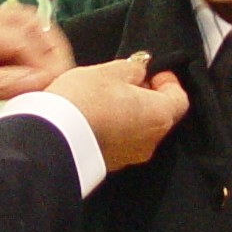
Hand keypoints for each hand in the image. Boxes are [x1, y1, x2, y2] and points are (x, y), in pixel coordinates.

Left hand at [0, 7, 72, 122]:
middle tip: (58, 80)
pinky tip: (18, 73)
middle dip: (49, 50)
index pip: (23, 40)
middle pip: (29, 23)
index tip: (57, 87)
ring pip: (20, 24)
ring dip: (36, 48)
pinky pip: (5, 31)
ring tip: (41, 78)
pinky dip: (20, 48)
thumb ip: (1, 86)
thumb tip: (42, 84)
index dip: (45, 64)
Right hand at [45, 56, 189, 172]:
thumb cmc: (84, 100)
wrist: (51, 137)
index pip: (179, 98)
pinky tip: (96, 114)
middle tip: (129, 79)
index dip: (168, 81)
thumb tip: (140, 69)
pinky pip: (121, 141)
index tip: (154, 70)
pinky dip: (116, 127)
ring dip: (131, 112)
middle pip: (160, 115)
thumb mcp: (109, 71)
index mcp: (159, 116)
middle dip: (147, 95)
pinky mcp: (111, 164)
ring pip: (140, 129)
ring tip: (108, 95)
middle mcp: (151, 141)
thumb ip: (132, 68)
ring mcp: (130, 156)